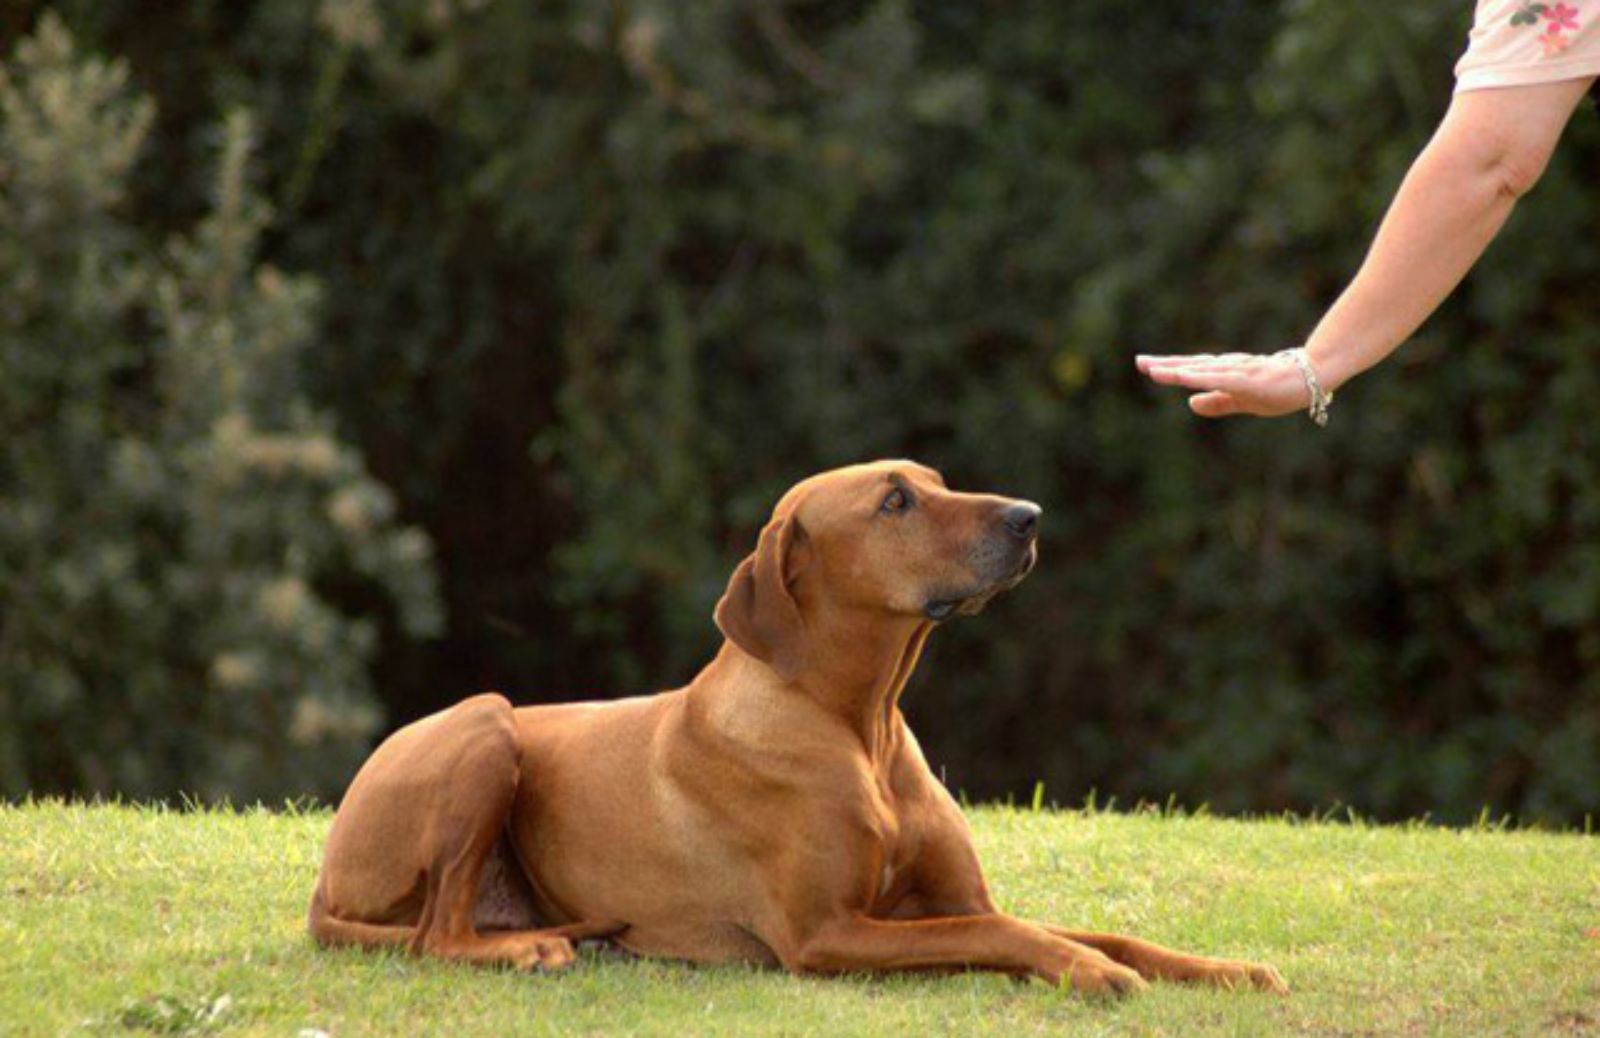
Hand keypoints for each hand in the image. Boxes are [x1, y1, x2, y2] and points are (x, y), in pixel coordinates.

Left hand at [1134, 352, 1309, 418]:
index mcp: (1226, 373)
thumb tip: (1190, 404)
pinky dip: (1202, 378)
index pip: (1192, 369)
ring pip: (1204, 372)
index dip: (1168, 367)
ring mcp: (1240, 373)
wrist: (1317, 376)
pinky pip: (1222, 380)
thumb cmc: (1281, 386)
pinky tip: (1185, 378)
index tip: (1144, 364)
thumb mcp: (1243, 400)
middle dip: (1165, 365)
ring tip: (1154, 370)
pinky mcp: (1251, 380)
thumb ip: (1217, 402)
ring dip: (1179, 370)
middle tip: (1139, 361)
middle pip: (1192, 366)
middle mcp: (1229, 368)